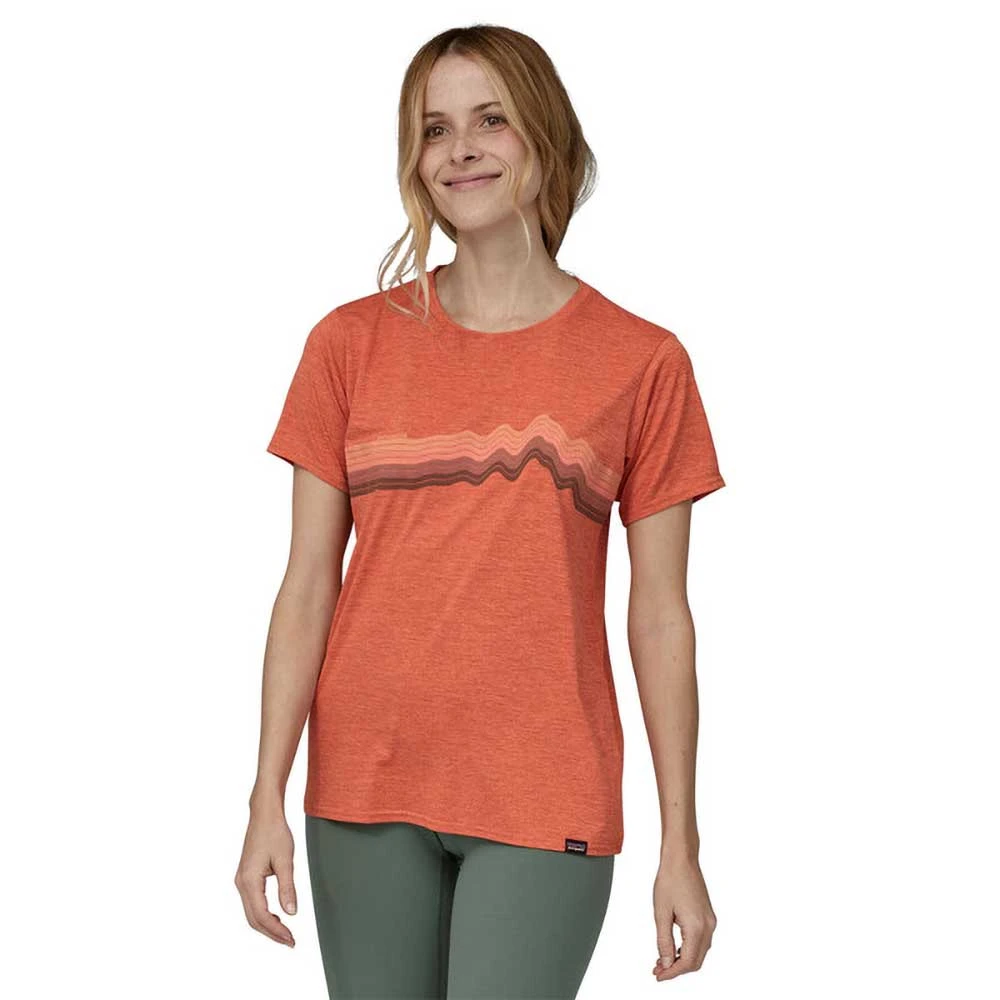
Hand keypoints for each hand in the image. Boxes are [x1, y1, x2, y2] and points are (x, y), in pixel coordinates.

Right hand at [234, 806, 297, 947]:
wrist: (264, 814)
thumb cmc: (275, 832)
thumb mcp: (285, 860)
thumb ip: (287, 888)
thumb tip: (292, 913)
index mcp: (249, 881)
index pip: (261, 916)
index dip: (276, 931)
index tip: (291, 940)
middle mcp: (241, 883)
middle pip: (253, 919)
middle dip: (271, 933)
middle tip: (290, 941)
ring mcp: (241, 880)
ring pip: (251, 912)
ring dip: (267, 925)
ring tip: (285, 933)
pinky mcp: (245, 876)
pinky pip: (252, 903)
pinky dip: (263, 914)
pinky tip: (276, 916)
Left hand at [651, 855, 716, 980]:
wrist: (681, 858)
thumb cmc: (669, 880)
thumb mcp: (661, 913)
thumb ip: (664, 941)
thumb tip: (665, 963)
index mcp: (697, 926)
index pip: (687, 962)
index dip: (672, 972)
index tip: (658, 976)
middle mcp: (708, 926)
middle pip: (696, 961)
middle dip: (677, 969)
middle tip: (658, 971)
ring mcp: (710, 921)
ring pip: (699, 952)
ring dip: (682, 959)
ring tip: (662, 960)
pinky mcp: (708, 916)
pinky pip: (701, 941)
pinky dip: (688, 948)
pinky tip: (674, 948)